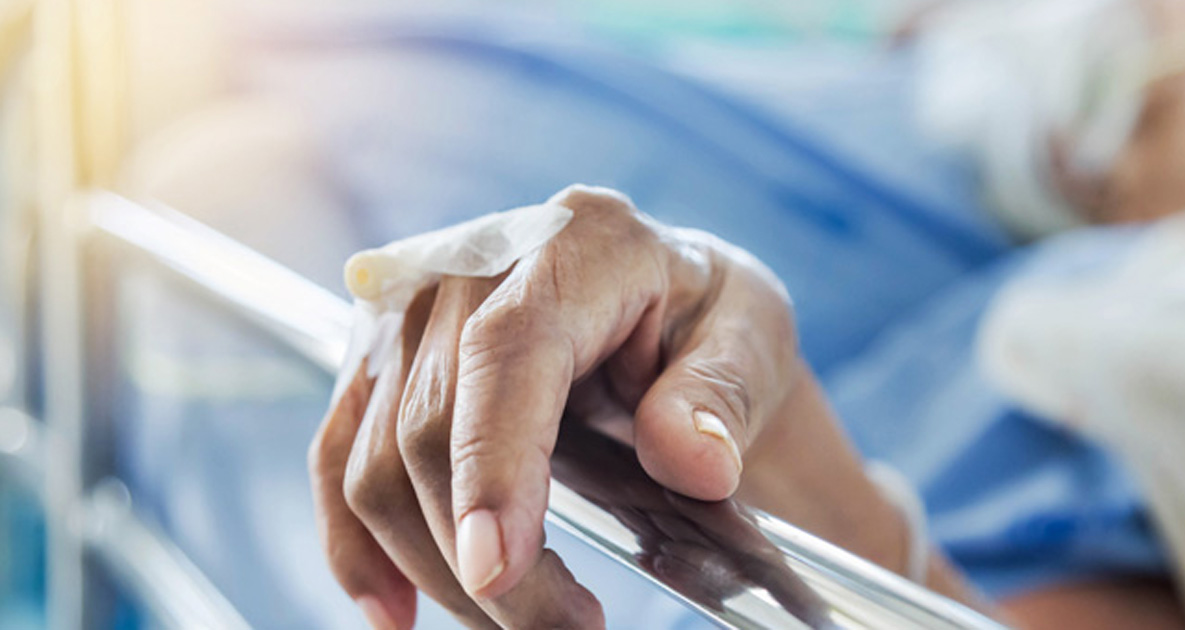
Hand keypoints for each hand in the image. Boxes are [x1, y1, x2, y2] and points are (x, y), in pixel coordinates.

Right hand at [307, 185, 900, 628]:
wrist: (672, 311)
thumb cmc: (712, 322)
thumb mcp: (753, 339)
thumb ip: (721, 393)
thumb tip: (693, 459)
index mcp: (582, 240)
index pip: (508, 351)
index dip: (492, 465)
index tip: (499, 573)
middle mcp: (478, 259)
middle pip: (431, 422)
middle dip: (480, 556)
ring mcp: (419, 305)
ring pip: (378, 455)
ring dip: (433, 565)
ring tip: (521, 624)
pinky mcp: (387, 355)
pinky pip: (341, 452)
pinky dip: (358, 541)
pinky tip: (395, 609)